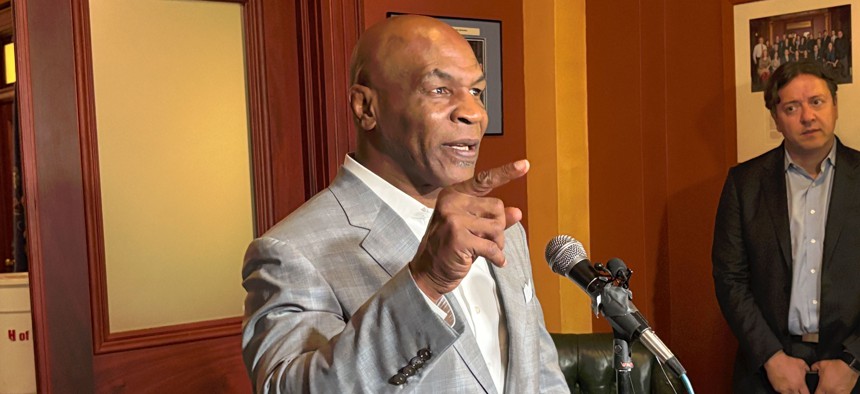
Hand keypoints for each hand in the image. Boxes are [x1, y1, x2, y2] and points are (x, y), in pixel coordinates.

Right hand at [409, 160, 528, 299]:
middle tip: (486, 240)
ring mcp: (454, 219)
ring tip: (484, 250)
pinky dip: (497, 257)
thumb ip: (493, 218)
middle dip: (498, 227)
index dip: (507, 172)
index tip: (525, 165)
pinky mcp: (459, 237)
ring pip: (497, 227)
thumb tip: (517, 212)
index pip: (484, 180)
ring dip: (497, 243)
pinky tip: (495, 261)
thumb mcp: (472, 229)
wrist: (427, 272)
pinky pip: (492, 246)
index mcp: (454, 195)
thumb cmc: (450, 248)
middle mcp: (452, 202)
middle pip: (497, 207)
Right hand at [764, 351, 810, 393]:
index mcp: (800, 383)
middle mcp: (793, 388)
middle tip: (798, 390)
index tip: (805, 391)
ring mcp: (784, 389)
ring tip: (791, 389)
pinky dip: (783, 391)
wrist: (775, 360)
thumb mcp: (801, 363)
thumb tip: (808, 370)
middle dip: (799, 393)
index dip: (806, 393)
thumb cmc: (787, 361)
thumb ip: (807, 369)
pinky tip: (784, 387)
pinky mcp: (777, 388)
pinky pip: (781, 393)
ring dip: (791, 393)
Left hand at [812, 359, 859, 393]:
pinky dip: (838, 392)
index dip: (815, 392)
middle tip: (824, 389)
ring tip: (830, 388)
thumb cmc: (837, 366)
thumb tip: (812, 369)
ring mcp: (839, 393)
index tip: (816, 390)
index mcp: (823, 386)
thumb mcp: (821, 364)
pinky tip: (837, 389)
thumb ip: (814, 367)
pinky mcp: (846, 392)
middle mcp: (830, 391)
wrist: (849, 366)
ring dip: (830, 392)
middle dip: (823, 392)